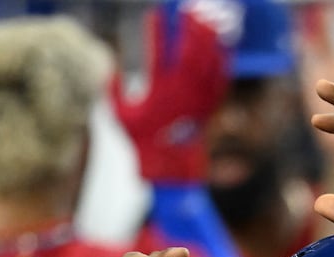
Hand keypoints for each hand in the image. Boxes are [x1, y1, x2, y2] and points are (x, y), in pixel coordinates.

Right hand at [112, 0, 237, 181]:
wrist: (169, 165)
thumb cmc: (141, 139)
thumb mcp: (119, 116)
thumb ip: (111, 90)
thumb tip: (110, 66)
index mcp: (157, 92)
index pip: (157, 55)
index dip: (157, 32)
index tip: (155, 12)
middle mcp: (181, 94)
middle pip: (189, 54)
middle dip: (191, 29)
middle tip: (192, 7)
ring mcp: (197, 99)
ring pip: (207, 64)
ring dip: (208, 38)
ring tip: (209, 14)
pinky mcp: (209, 105)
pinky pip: (219, 79)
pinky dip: (222, 60)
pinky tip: (223, 42)